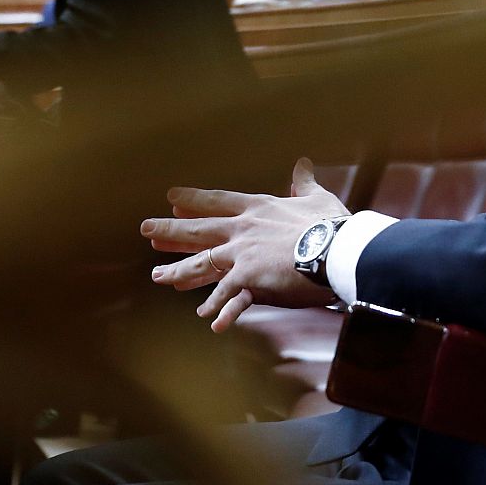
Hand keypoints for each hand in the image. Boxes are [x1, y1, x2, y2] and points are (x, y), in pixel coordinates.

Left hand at [144, 158, 345, 331]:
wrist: (338, 249)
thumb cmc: (331, 223)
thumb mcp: (315, 198)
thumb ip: (304, 183)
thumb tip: (303, 164)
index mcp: (258, 208)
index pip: (218, 202)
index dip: (194, 200)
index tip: (172, 199)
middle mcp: (243, 230)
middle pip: (199, 230)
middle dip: (170, 231)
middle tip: (146, 232)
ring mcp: (243, 256)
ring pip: (202, 264)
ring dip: (179, 272)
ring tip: (159, 277)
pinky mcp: (250, 280)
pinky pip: (229, 297)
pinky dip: (219, 309)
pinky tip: (207, 320)